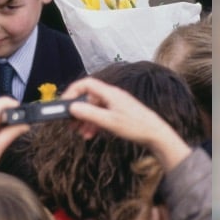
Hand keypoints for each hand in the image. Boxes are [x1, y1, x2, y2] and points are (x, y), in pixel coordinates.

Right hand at [61, 76, 191, 170]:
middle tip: (70, 124)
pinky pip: (102, 115)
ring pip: (94, 108)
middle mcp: (112, 96)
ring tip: (81, 133)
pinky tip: (91, 134)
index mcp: (110, 93)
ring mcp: (116, 104)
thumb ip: (90, 114)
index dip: (73, 91)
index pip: (86, 84)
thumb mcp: (109, 121)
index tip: (64, 103)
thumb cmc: (136, 126)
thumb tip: (72, 108)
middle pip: (89, 98)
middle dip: (78, 110)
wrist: (156, 134)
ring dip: (85, 120)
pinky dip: (94, 123)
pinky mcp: (119, 113)